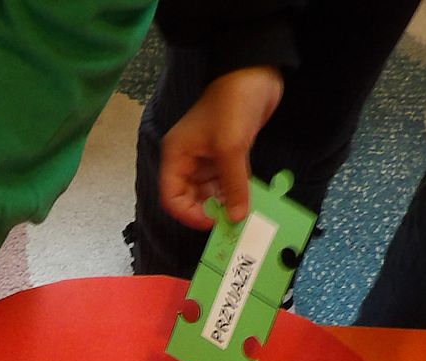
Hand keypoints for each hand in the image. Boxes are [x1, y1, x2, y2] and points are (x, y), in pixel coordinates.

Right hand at [159, 66, 283, 227]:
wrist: (254, 72)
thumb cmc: (232, 106)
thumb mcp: (230, 148)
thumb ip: (233, 185)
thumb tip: (236, 218)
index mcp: (177, 156)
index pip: (172, 197)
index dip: (189, 214)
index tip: (213, 223)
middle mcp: (188, 160)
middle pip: (191, 198)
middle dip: (208, 211)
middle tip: (230, 222)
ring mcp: (208, 158)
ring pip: (211, 192)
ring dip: (225, 203)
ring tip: (242, 213)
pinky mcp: (227, 154)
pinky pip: (227, 181)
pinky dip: (236, 192)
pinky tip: (249, 201)